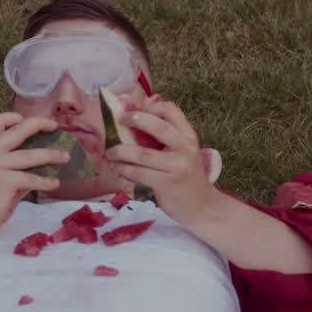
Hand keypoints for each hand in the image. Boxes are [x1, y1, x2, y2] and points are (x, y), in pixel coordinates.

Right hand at [0, 113, 69, 239]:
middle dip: (40, 123)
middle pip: (18, 129)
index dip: (14, 117)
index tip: (28, 121)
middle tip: (56, 127)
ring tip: (66, 157)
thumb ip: (13, 167)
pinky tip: (55, 183)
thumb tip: (41, 162)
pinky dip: (46, 181)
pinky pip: (32, 178)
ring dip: (52, 155)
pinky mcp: (4, 181)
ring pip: (31, 155)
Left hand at [103, 94, 216, 223]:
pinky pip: (138, 173)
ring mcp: (176, 166)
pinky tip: (116, 167)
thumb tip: (135, 121)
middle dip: (135, 119)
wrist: (202, 206)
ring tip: (109, 153)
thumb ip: (167, 138)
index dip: (152, 106)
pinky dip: (123, 169)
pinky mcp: (165, 184)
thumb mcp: (184, 153)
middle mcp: (185, 148)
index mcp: (189, 136)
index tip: (136, 109)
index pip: (172, 111)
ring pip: (142, 153)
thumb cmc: (187, 177)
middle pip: (158, 126)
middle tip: (119, 120)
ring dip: (120, 151)